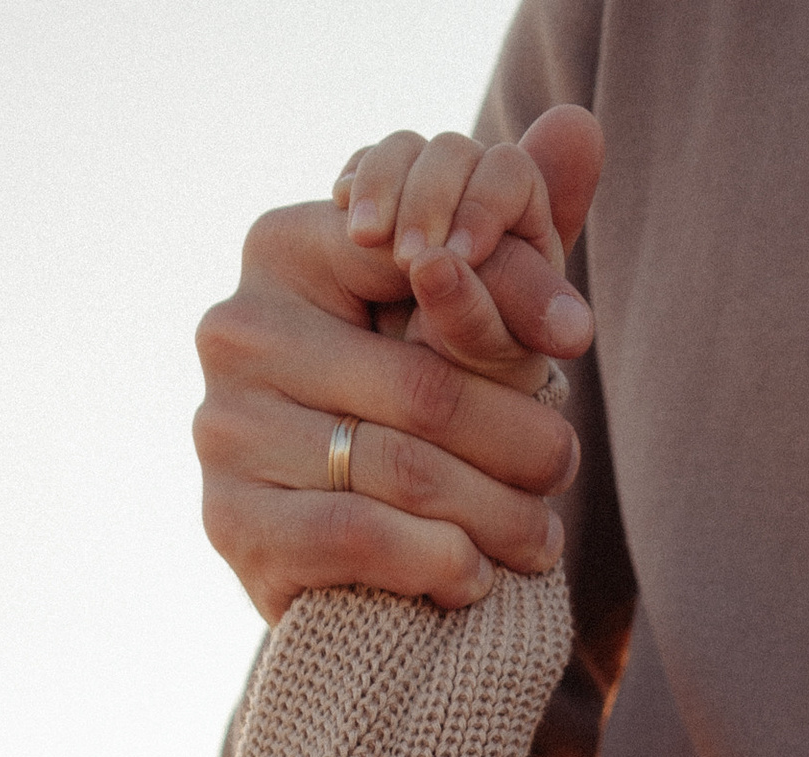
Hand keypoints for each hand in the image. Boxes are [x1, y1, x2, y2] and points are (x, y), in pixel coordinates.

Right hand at [195, 109, 600, 621]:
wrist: (332, 557)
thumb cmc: (404, 413)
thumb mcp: (461, 317)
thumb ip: (513, 236)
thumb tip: (584, 127)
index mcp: (283, 247)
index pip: (419, 265)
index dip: (509, 313)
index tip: (572, 347)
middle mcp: (236, 327)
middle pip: (423, 388)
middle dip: (518, 440)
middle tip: (567, 469)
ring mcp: (224, 428)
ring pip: (401, 470)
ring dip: (494, 516)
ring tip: (540, 540)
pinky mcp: (228, 523)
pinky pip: (359, 537)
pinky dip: (435, 563)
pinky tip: (474, 577)